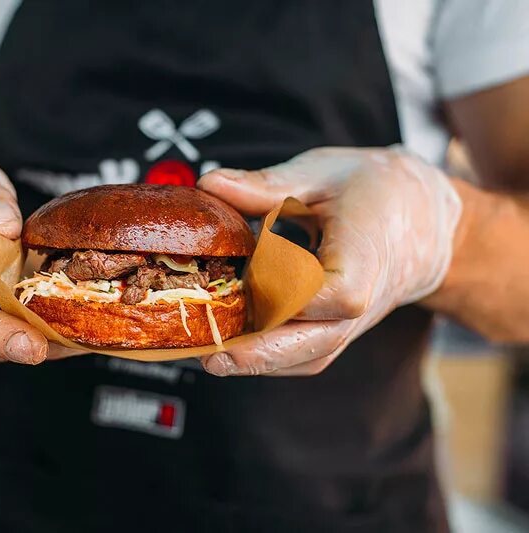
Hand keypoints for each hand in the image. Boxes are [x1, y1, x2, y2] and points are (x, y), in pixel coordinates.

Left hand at [197, 147, 461, 375]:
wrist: (422, 221)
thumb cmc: (373, 191)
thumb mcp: (321, 172)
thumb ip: (265, 184)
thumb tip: (209, 184)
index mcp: (365, 258)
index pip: (330, 294)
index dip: (283, 293)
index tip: (245, 280)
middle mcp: (363, 302)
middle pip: (316, 342)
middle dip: (259, 352)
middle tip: (209, 354)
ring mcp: (352, 323)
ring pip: (308, 356)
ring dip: (259, 362)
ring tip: (211, 356)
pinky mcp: (338, 331)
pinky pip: (307, 356)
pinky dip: (270, 359)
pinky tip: (233, 351)